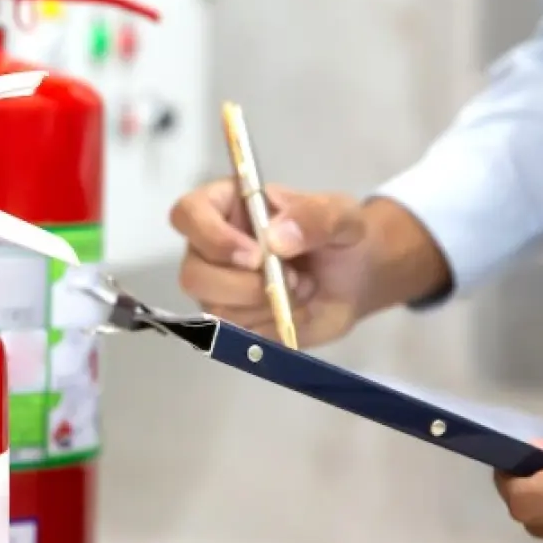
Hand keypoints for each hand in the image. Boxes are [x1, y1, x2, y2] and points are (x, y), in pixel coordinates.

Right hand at [169, 178, 373, 348]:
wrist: (355, 278)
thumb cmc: (337, 235)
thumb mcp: (339, 214)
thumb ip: (313, 216)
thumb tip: (275, 239)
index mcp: (225, 208)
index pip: (187, 214)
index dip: (211, 236)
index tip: (255, 254)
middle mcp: (210, 248)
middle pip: (193, 274)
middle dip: (244, 286)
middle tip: (293, 277)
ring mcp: (217, 288)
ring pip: (215, 309)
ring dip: (265, 305)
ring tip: (301, 288)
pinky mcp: (233, 322)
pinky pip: (237, 335)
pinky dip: (272, 326)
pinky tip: (295, 310)